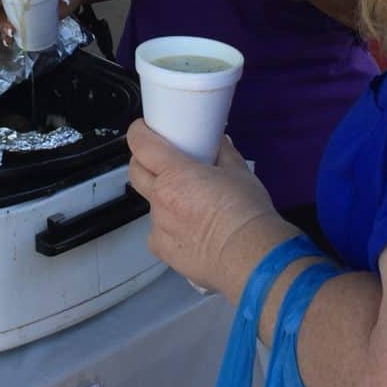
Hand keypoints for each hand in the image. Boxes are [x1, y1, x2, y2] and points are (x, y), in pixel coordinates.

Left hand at [127, 120, 280, 291]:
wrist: (251, 256)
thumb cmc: (246, 214)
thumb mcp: (239, 172)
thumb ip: (223, 153)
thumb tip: (218, 143)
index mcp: (175, 174)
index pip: (141, 144)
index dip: (139, 133)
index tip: (143, 130)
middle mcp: (160, 199)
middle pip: (135, 172)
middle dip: (144, 162)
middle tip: (162, 162)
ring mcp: (158, 227)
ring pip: (151, 204)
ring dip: (162, 198)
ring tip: (189, 204)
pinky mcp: (162, 250)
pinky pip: (158, 232)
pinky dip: (170, 228)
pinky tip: (191, 231)